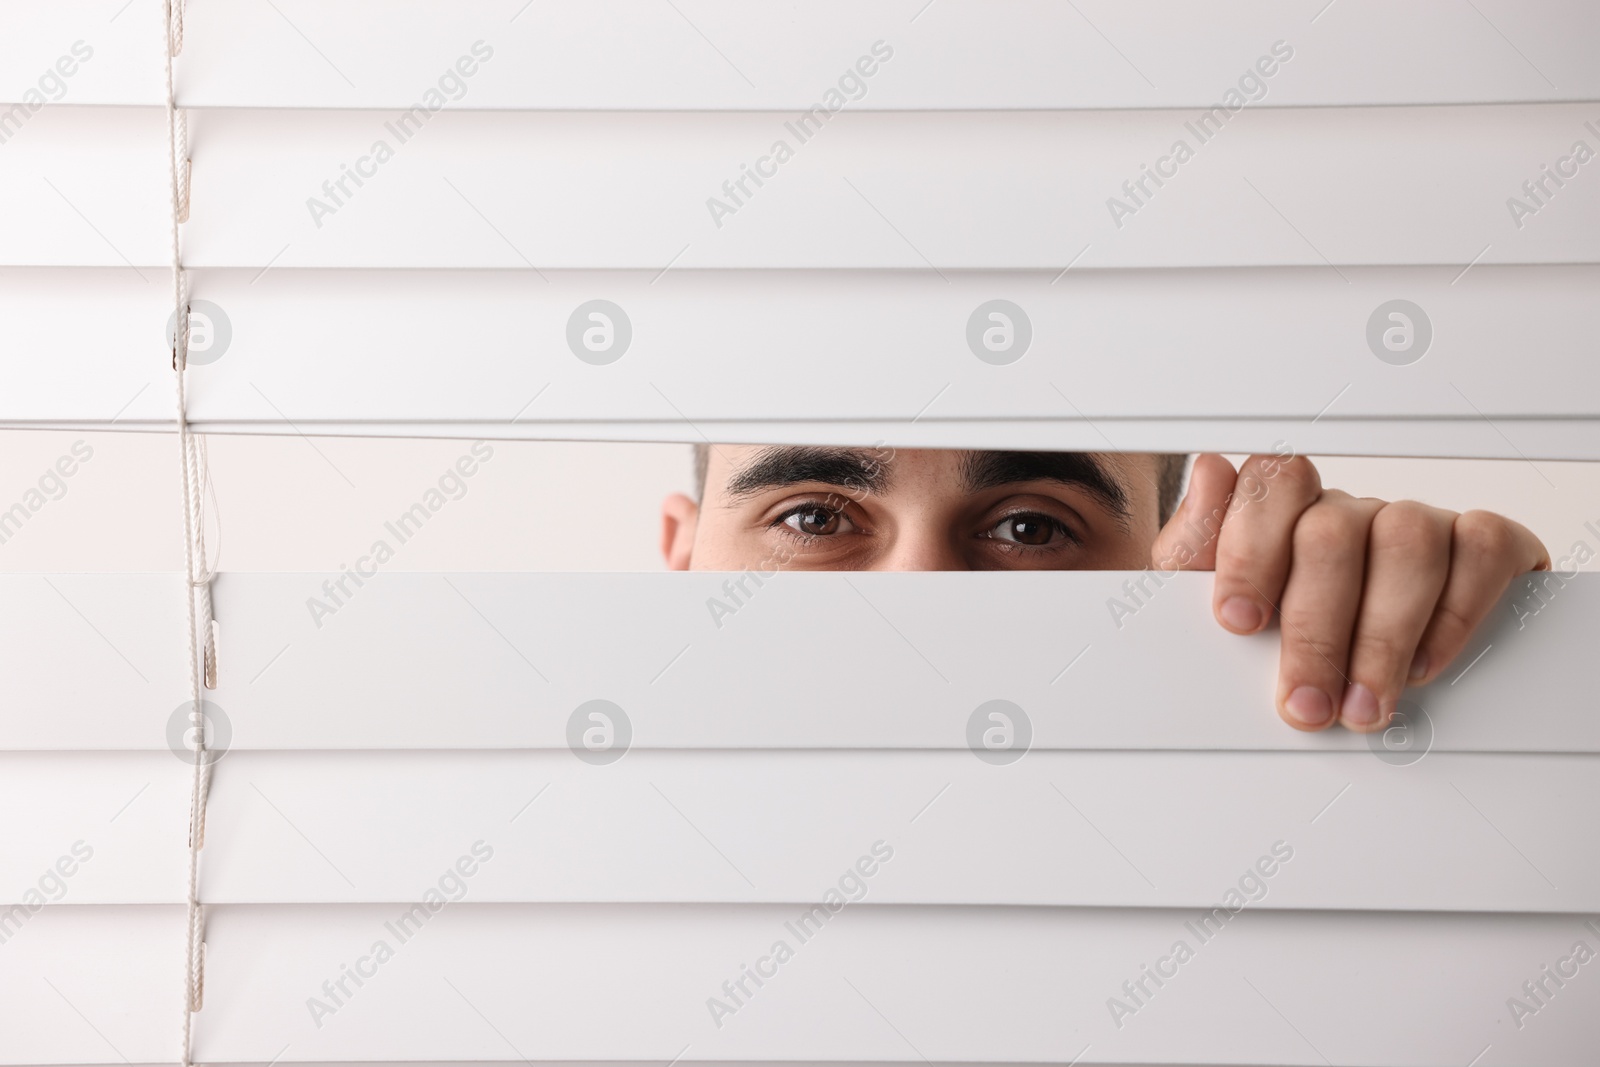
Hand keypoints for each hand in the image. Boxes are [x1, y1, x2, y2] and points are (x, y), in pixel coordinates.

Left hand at [1150, 453, 1549, 731]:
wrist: (1363, 682)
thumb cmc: (1283, 638)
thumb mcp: (1212, 606)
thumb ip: (1198, 546)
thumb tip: (1211, 470)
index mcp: (1284, 514)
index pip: (1272, 486)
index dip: (1253, 551)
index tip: (1239, 620)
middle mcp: (1350, 513)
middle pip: (1332, 532)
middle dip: (1315, 629)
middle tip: (1307, 700)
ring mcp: (1416, 523)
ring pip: (1406, 539)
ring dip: (1382, 636)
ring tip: (1363, 703)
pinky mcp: (1484, 546)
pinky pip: (1481, 549)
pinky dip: (1454, 613)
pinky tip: (1424, 662)